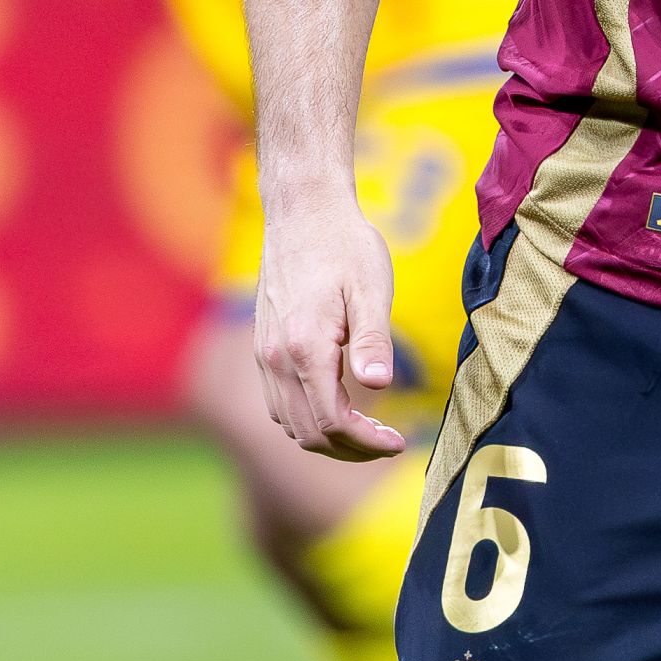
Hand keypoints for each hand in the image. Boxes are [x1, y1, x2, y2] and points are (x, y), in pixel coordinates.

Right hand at [254, 183, 407, 461]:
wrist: (303, 211)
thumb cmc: (345, 245)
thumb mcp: (371, 289)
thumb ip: (372, 340)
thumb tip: (379, 386)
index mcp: (305, 347)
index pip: (332, 421)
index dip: (366, 443)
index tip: (397, 443)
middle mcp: (277, 358)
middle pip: (308, 433)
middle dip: (350, 449)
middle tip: (387, 443)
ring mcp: (265, 354)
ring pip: (289, 424)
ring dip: (327, 438)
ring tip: (367, 432)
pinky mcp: (263, 346)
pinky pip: (278, 403)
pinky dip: (306, 419)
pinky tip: (337, 407)